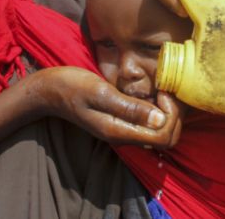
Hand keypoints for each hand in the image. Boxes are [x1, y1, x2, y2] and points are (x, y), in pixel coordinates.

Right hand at [31, 67, 182, 147]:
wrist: (49, 90)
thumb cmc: (71, 87)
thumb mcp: (100, 93)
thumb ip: (129, 108)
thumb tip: (160, 119)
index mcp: (119, 132)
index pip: (163, 138)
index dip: (172, 116)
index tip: (163, 92)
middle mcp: (124, 136)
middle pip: (166, 138)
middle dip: (175, 116)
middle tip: (168, 89)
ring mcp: (122, 130)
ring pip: (159, 131)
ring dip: (168, 112)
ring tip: (162, 88)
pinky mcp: (121, 121)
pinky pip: (149, 122)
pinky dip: (158, 109)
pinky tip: (152, 91)